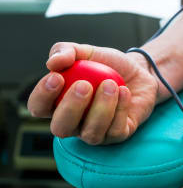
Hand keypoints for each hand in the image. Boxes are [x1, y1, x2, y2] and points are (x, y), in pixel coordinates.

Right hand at [27, 42, 158, 144]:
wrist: (139, 71)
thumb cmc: (108, 65)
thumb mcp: (87, 52)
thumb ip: (66, 51)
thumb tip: (52, 63)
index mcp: (58, 103)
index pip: (38, 108)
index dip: (42, 96)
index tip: (57, 76)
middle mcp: (74, 123)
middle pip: (60, 128)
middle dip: (70, 108)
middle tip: (85, 85)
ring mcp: (96, 132)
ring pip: (91, 133)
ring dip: (101, 108)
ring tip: (111, 84)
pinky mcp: (118, 135)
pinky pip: (116, 131)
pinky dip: (120, 109)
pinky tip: (124, 92)